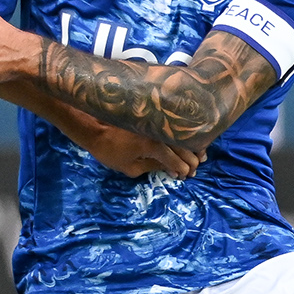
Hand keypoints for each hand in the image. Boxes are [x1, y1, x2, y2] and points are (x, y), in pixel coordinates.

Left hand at [80, 126, 203, 179]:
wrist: (95, 126)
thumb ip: (153, 168)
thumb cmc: (109, 151)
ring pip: (184, 135)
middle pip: (185, 148)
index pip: (177, 161)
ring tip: (197, 157)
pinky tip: (187, 142)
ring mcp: (159, 122)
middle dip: (191, 162)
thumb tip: (170, 169)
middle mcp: (160, 132)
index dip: (183, 171)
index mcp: (154, 146)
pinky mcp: (156, 116)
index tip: (184, 177)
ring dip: (193, 147)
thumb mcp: (130, 168)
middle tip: (192, 171)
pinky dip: (184, 135)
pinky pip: (175, 126)